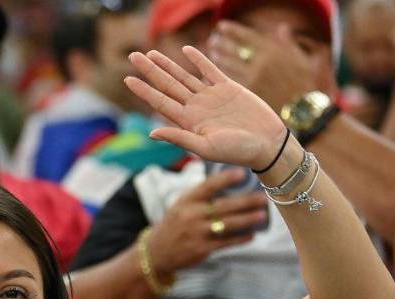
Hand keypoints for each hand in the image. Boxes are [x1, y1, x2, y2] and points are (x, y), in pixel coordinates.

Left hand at [124, 47, 286, 169]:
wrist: (267, 144)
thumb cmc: (237, 152)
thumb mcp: (205, 148)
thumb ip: (179, 138)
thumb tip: (151, 134)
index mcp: (188, 121)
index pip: (160, 101)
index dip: (143, 90)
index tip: (127, 79)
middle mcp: (196, 107)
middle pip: (167, 84)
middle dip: (150, 70)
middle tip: (133, 56)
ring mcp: (210, 96)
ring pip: (184, 76)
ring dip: (168, 64)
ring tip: (151, 53)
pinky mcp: (228, 88)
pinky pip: (210, 70)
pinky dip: (198, 60)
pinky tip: (186, 50)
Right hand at [147, 169, 266, 273]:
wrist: (157, 251)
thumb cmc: (175, 223)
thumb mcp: (181, 205)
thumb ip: (201, 196)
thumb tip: (230, 183)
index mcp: (187, 201)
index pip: (208, 186)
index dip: (225, 179)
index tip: (243, 173)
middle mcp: (192, 215)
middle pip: (224, 206)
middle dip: (246, 202)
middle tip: (263, 197)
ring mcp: (197, 233)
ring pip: (228, 225)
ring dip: (247, 220)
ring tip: (262, 215)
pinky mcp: (202, 249)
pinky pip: (226, 242)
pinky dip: (240, 239)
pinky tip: (252, 235)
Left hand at [207, 21, 332, 111]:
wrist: (303, 109)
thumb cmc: (304, 83)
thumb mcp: (301, 59)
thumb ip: (288, 43)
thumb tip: (281, 27)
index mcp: (274, 51)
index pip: (248, 37)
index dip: (233, 30)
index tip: (221, 26)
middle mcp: (261, 63)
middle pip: (235, 50)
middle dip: (222, 43)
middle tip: (213, 40)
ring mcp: (254, 77)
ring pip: (230, 64)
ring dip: (219, 57)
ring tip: (212, 52)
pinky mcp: (248, 91)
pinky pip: (231, 78)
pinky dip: (221, 74)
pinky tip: (214, 71)